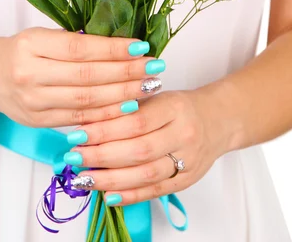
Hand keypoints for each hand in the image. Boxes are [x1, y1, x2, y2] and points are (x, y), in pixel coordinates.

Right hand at [0, 28, 164, 127]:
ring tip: (148, 88)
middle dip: (126, 73)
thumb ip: (77, 42)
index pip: (80, 48)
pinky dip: (105, 115)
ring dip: (122, 95)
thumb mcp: (43, 35)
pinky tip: (127, 107)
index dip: (113, 49)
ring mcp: (32, 101)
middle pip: (87, 76)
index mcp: (31, 44)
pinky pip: (78, 120)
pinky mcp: (38, 122)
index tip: (142, 47)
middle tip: (154, 68)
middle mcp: (29, 73)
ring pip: (85, 101)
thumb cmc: (24, 50)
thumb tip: (124, 47)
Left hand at [69, 85, 235, 204]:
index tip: (77, 134)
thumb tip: (87, 122)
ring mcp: (188, 160)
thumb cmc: (179, 107)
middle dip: (101, 156)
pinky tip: (108, 195)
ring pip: (146, 174)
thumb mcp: (157, 96)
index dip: (104, 130)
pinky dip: (130, 195)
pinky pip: (156, 191)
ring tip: (84, 178)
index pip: (135, 121)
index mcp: (174, 107)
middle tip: (74, 157)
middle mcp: (184, 134)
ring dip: (111, 180)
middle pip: (139, 150)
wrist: (218, 120)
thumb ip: (128, 106)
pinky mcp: (187, 181)